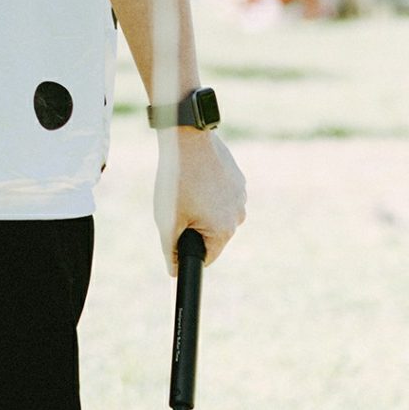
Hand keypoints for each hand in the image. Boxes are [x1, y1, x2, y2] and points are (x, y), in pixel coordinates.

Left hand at [153, 129, 245, 271]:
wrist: (187, 139)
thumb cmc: (176, 181)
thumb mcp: (167, 221)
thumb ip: (170, 250)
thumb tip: (174, 270)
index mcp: (225, 231)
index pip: (206, 257)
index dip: (186, 248)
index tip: (175, 232)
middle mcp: (239, 216)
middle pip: (212, 234)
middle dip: (193, 225)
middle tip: (176, 204)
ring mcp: (241, 195)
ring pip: (215, 212)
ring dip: (200, 206)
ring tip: (184, 187)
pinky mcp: (237, 178)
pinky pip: (220, 193)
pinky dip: (207, 189)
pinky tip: (194, 174)